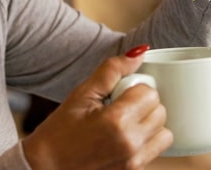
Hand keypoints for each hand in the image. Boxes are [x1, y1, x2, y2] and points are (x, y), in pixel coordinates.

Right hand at [21, 46, 171, 168]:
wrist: (46, 169)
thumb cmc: (59, 133)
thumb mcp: (82, 95)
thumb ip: (112, 70)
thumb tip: (139, 53)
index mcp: (117, 121)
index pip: (150, 93)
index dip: (134, 90)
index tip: (118, 96)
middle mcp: (130, 144)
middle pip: (160, 111)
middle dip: (143, 106)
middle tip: (119, 109)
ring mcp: (134, 162)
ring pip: (164, 133)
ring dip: (149, 126)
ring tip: (125, 126)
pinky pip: (155, 151)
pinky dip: (146, 144)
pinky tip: (124, 141)